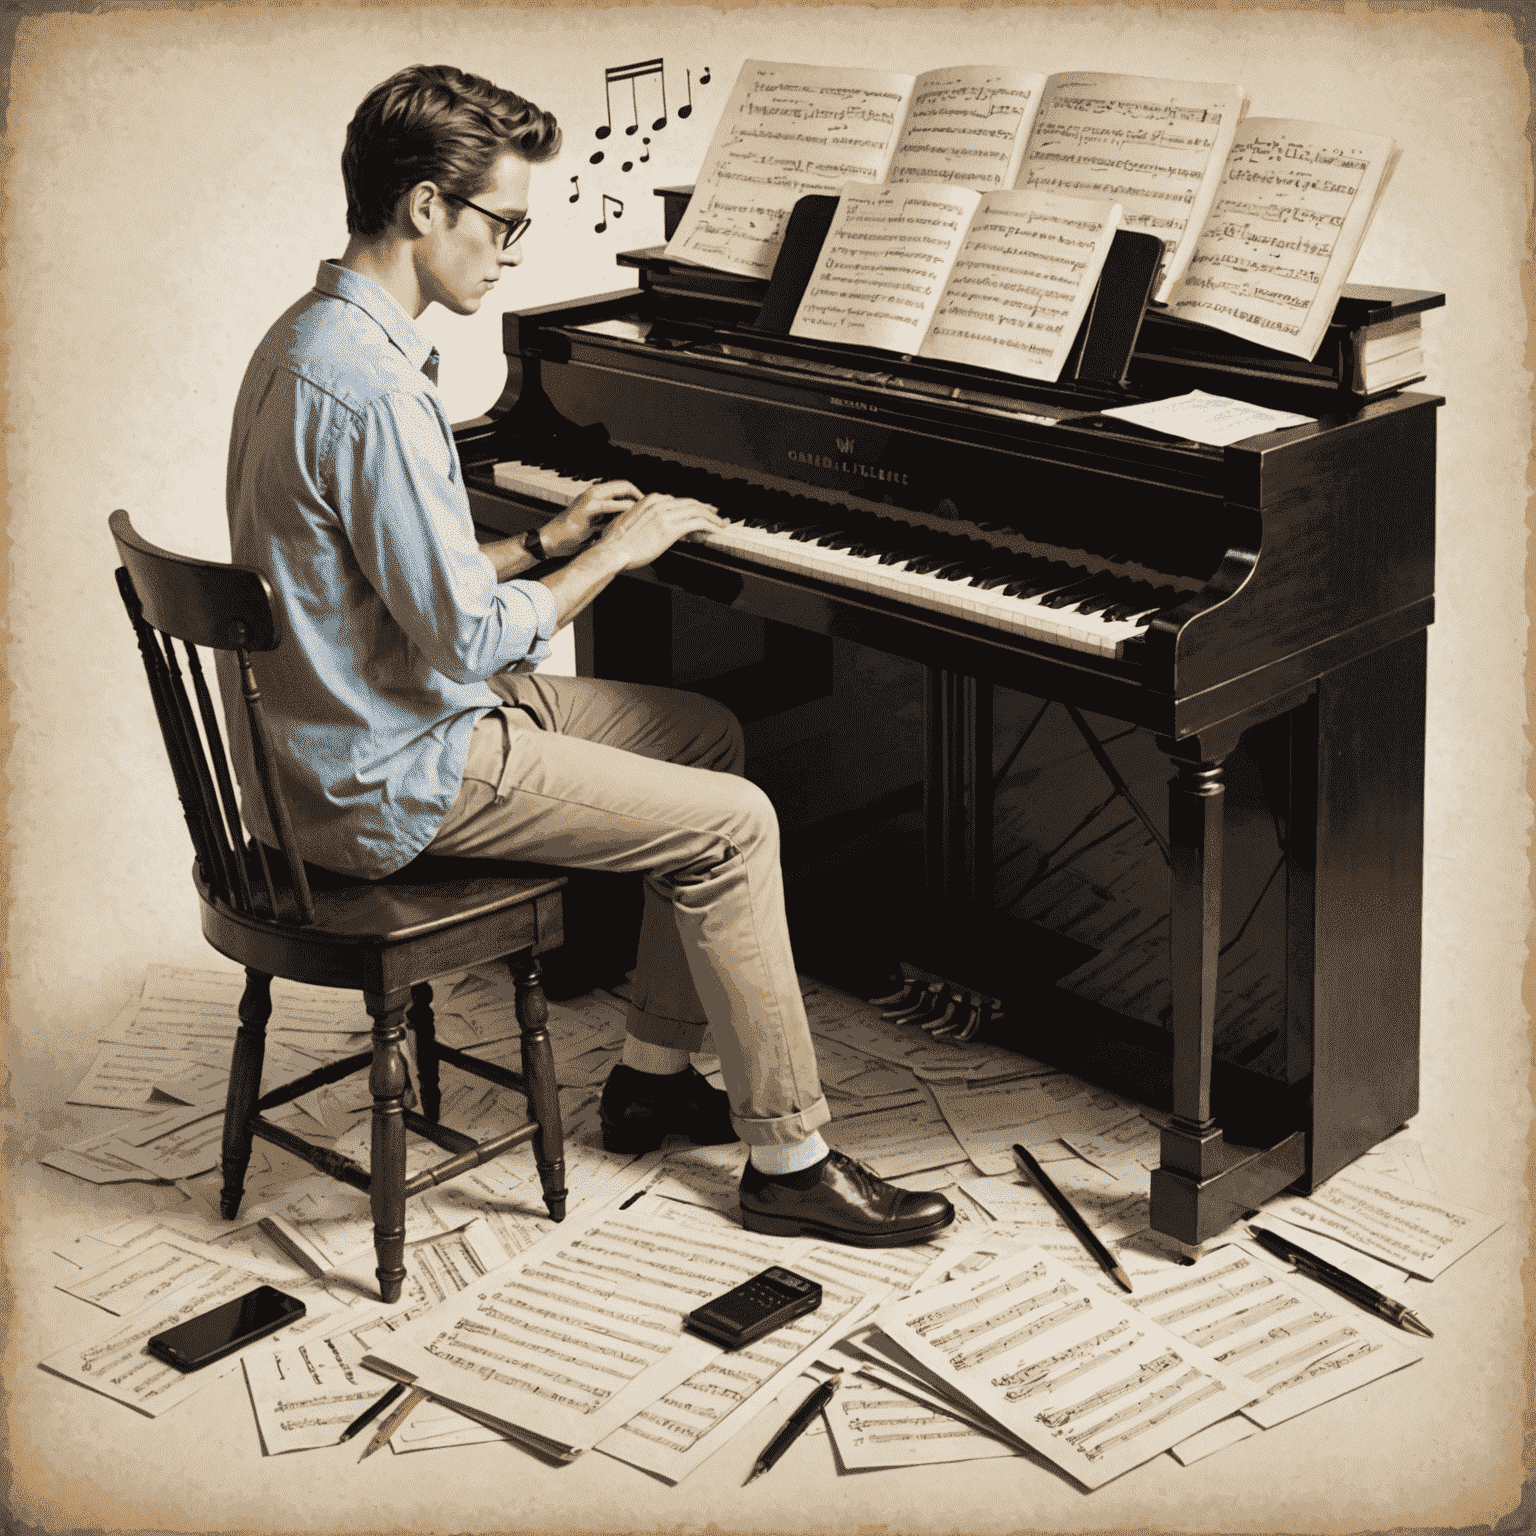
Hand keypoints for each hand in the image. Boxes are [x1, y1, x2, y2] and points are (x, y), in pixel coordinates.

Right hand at [538, 480, 643, 557]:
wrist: (553, 539)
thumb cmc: (575, 533)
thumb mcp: (597, 522)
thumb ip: (610, 518)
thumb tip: (629, 521)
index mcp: (597, 494)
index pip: (623, 486)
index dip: (637, 494)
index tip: (648, 506)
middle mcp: (595, 492)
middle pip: (624, 485)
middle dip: (640, 495)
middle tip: (652, 508)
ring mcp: (591, 498)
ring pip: (620, 491)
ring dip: (636, 500)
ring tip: (648, 512)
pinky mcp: (587, 509)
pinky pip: (610, 506)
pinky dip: (623, 510)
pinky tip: (632, 519)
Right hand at [586, 491, 726, 570]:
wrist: (612, 551)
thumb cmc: (616, 542)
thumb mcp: (628, 522)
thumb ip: (641, 518)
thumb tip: (649, 524)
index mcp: (649, 500)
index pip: (677, 501)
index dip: (691, 506)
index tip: (699, 512)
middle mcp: (659, 504)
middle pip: (690, 503)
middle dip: (706, 508)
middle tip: (717, 514)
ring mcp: (665, 515)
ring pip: (697, 511)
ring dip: (713, 517)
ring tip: (721, 523)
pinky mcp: (671, 529)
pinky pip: (697, 523)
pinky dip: (711, 525)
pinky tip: (717, 530)